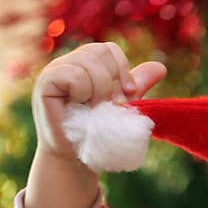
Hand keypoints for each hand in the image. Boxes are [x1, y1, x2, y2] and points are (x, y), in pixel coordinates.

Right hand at [32, 42, 166, 163]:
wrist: (79, 158)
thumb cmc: (100, 132)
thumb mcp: (122, 105)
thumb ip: (137, 85)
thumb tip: (161, 67)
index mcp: (86, 64)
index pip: (109, 49)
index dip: (122, 69)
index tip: (129, 94)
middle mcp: (69, 62)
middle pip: (99, 51)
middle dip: (112, 82)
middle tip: (110, 105)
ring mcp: (55, 70)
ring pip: (88, 61)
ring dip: (99, 90)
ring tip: (93, 108)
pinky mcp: (45, 82)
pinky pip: (73, 74)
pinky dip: (83, 92)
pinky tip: (78, 106)